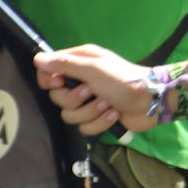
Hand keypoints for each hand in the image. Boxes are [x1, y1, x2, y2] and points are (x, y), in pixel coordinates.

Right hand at [34, 45, 159, 136]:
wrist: (150, 101)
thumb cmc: (123, 79)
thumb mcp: (93, 68)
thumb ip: (65, 64)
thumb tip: (37, 59)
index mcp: (78, 63)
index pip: (48, 72)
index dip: (49, 81)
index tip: (58, 83)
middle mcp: (80, 81)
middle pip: (57, 98)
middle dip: (74, 99)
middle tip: (90, 92)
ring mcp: (88, 101)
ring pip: (70, 116)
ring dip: (90, 112)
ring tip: (107, 104)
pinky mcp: (96, 119)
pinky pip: (84, 128)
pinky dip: (100, 123)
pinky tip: (113, 114)